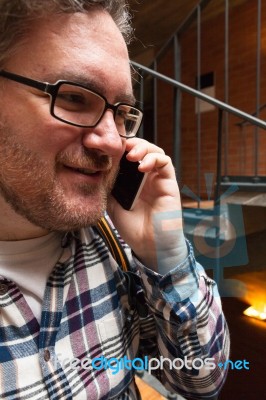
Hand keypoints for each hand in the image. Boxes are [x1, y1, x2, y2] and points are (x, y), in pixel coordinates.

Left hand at [107, 138, 187, 272]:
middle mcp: (146, 176)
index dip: (120, 148)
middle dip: (131, 144)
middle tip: (121, 148)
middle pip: (142, 148)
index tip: (108, 147)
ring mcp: (158, 178)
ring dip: (143, 148)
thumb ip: (109, 185)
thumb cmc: (132, 227)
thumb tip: (99, 165)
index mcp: (132, 179)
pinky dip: (154, 159)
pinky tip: (142, 166)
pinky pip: (165, 163)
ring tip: (131, 156)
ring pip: (155, 151)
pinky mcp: (169, 183)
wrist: (149, 245)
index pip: (128, 155)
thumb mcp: (112, 203)